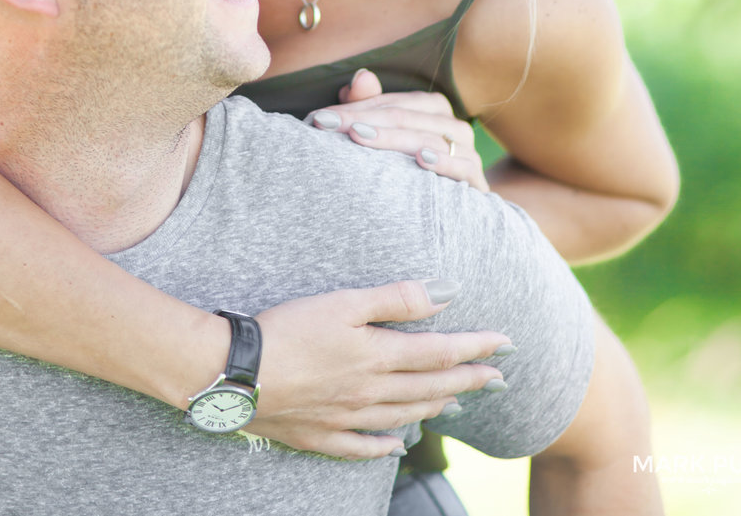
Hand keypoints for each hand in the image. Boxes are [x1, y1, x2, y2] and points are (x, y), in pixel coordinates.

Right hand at [249, 279, 510, 458]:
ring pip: (402, 416)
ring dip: (435, 408)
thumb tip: (446, 292)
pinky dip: (385, 446)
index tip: (506, 342)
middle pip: (429, 387)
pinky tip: (397, 444)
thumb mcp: (343, 302)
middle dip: (468, 381)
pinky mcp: (318, 435)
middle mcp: (370, 393)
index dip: (475, 347)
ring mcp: (345, 419)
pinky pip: (362, 447)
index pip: (439, 352)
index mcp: (377, 356)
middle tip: (499, 379)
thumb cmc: (288, 328)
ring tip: (458, 403)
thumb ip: (396, 298)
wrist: (235, 372)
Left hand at [307, 69, 488, 191]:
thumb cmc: (406, 174)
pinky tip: (419, 160)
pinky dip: (442, 162)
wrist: (448, 220)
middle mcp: (453, 126)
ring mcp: (467, 152)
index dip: (353, 108)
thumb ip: (369, 106)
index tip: (318, 119)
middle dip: (363, 120)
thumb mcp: (382, 140)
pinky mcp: (476, 181)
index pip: (389, 103)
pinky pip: (462, 166)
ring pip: (428, 138)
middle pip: (405, 117)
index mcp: (433, 109)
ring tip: (359, 136)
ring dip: (392, 138)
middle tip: (327, 126)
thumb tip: (361, 76)